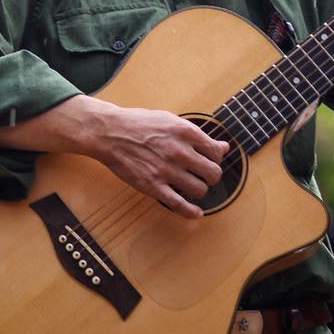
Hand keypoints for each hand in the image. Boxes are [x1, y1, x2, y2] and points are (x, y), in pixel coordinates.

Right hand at [90, 103, 229, 219]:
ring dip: (200, 190)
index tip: (208, 160)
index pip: (216, 152)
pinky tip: (196, 212)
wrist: (110, 132)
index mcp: (186, 132)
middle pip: (213, 173)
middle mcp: (179, 152)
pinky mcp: (153, 186)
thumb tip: (223, 147)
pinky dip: (191, 212)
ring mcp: (166, 170)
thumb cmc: (140, 124)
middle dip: (211, 176)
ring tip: (192, 186)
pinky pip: (179, 204)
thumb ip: (198, 135)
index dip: (216, 158)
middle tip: (204, 176)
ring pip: (200, 190)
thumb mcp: (172, 121)